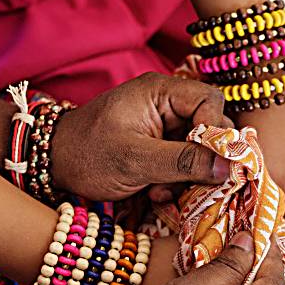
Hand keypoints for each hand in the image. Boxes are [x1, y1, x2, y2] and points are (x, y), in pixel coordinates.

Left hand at [51, 72, 232, 200]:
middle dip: (203, 159)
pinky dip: (176, 182)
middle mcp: (167, 105)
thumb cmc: (87, 155)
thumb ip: (183, 162)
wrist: (55, 166)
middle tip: (189, 183)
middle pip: (210, 127)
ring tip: (161, 191)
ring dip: (188, 176)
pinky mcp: (160, 147)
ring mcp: (164, 127)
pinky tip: (155, 192)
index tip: (207, 159)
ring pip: (201, 150)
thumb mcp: (136, 160)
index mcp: (160, 92)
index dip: (215, 130)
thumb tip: (229, 167)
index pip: (210, 101)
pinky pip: (185, 163)